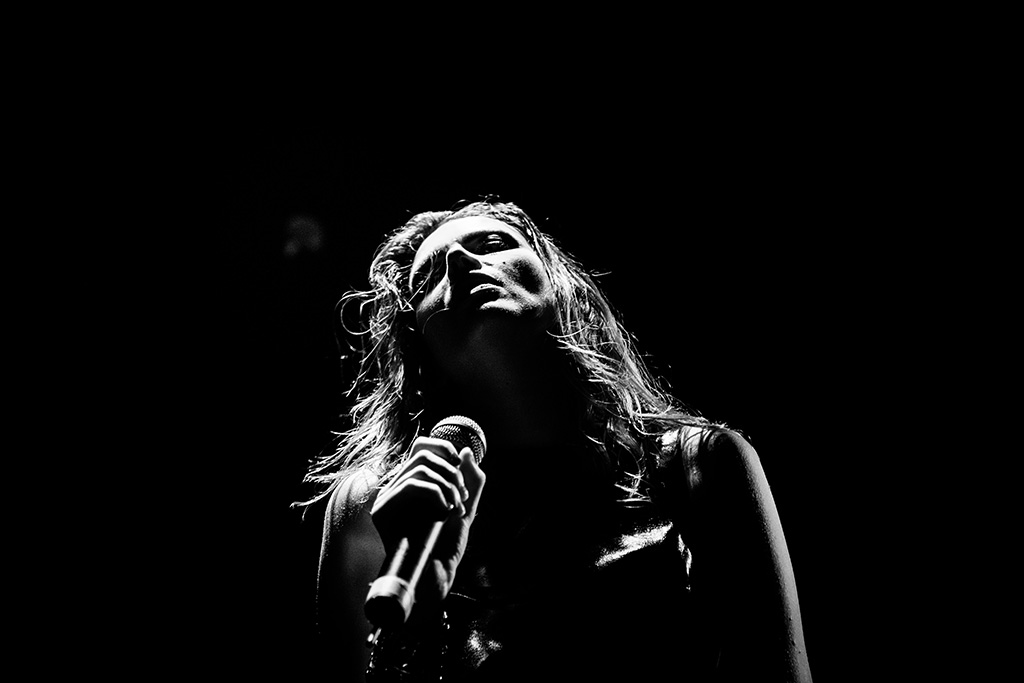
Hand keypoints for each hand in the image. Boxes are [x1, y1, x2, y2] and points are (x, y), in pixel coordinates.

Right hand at [370, 436, 486, 602]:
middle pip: (423, 453)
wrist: (434, 580)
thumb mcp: (465, 511)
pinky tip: (443, 513)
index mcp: (414, 486)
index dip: (443, 447)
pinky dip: (436, 494)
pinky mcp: (382, 511)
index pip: (421, 447)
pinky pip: (411, 485)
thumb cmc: (445, 550)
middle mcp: (397, 489)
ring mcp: (388, 499)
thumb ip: (470, 483)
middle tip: (461, 500)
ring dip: (447, 485)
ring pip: (420, 467)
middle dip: (452, 473)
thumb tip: (465, 452)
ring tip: (455, 509)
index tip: (460, 467)